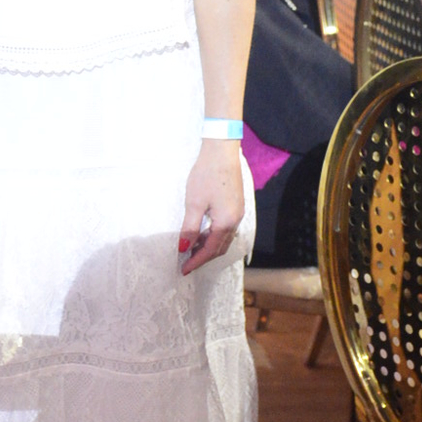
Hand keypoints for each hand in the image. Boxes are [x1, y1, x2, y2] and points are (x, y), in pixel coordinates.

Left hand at [178, 140, 243, 275]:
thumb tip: (184, 247)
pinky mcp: (236, 205)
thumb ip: (190, 228)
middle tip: (187, 263)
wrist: (222, 152)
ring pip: (224, 239)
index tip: (184, 269)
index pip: (210, 250)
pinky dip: (214, 236)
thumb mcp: (194, 204)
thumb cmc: (207, 175)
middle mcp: (235, 221)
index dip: (196, 261)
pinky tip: (202, 233)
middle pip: (220, 248)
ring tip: (191, 249)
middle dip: (203, 257)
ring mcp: (238, 213)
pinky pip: (226, 228)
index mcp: (225, 223)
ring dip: (209, 247)